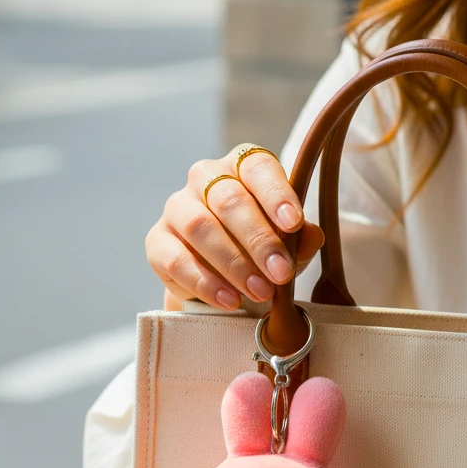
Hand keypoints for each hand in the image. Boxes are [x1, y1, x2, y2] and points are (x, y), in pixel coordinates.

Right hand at [146, 146, 324, 309]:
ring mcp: (177, 208)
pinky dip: (206, 284)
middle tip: (281, 274)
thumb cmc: (260, 250)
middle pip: (229, 200)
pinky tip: (230, 300)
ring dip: (234, 264)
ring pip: (200, 227)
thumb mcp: (288, 244)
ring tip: (260, 293)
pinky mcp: (157, 241)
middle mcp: (205, 178)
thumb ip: (301, 238)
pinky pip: (177, 260)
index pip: (257, 168)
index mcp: (241, 167)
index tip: (293, 223)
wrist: (220, 280)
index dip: (276, 194)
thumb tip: (309, 236)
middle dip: (259, 240)